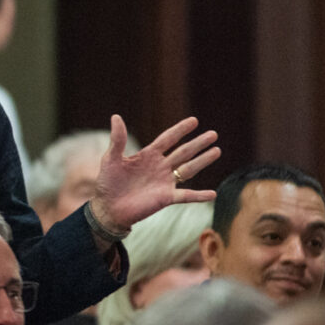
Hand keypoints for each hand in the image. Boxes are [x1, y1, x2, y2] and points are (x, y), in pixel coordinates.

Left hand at [90, 115, 218, 234]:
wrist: (107, 208)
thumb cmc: (108, 183)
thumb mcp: (111, 158)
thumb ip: (117, 139)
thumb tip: (116, 117)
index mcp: (148, 155)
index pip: (167, 139)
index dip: (180, 130)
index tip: (194, 121)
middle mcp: (160, 167)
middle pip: (183, 152)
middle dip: (198, 143)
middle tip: (213, 134)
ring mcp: (164, 182)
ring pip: (188, 169)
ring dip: (203, 161)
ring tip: (217, 150)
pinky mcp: (165, 198)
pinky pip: (186, 195)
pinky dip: (199, 195)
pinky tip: (213, 194)